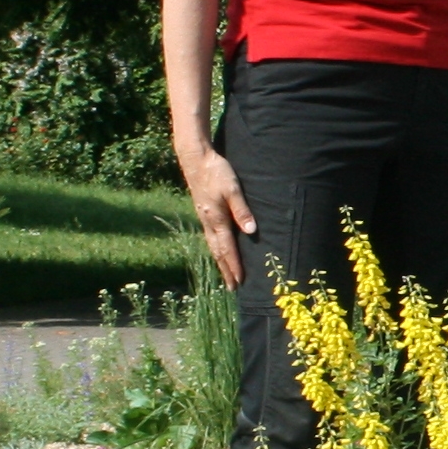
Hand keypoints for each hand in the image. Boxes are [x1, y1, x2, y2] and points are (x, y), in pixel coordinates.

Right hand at [185, 146, 258, 286]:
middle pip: (218, 252)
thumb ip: (242, 210)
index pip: (227, 249)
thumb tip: (251, 232)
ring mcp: (204, 219)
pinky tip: (218, 251)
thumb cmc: (216, 172)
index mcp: (217, 219)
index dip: (234, 266)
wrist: (196, 159)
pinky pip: (210, 238)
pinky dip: (215, 250)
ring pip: (213, 246)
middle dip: (226, 271)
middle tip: (232, 288)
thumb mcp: (233, 189)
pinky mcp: (203, 213)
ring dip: (220, 262)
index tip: (240, 282)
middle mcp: (209, 223)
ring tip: (226, 275)